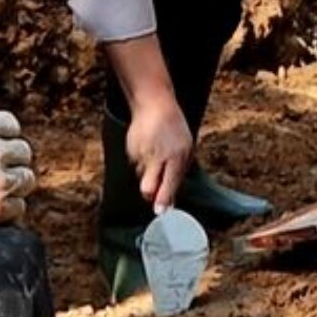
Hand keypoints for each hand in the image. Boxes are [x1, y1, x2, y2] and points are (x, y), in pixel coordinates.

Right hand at [127, 96, 192, 213]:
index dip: (163, 200)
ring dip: (149, 174)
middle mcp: (159, 156)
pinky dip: (142, 162)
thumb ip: (177, 175)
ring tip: (157, 155)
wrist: (154, 105)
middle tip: (154, 190)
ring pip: (142, 178)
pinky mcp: (131, 150)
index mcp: (177, 156)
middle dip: (150, 195)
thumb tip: (169, 202)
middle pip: (148, 188)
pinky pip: (136, 166)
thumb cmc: (174, 130)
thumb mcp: (185, 150)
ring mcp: (143, 153)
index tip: (160, 212)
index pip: (169, 184)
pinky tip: (148, 147)